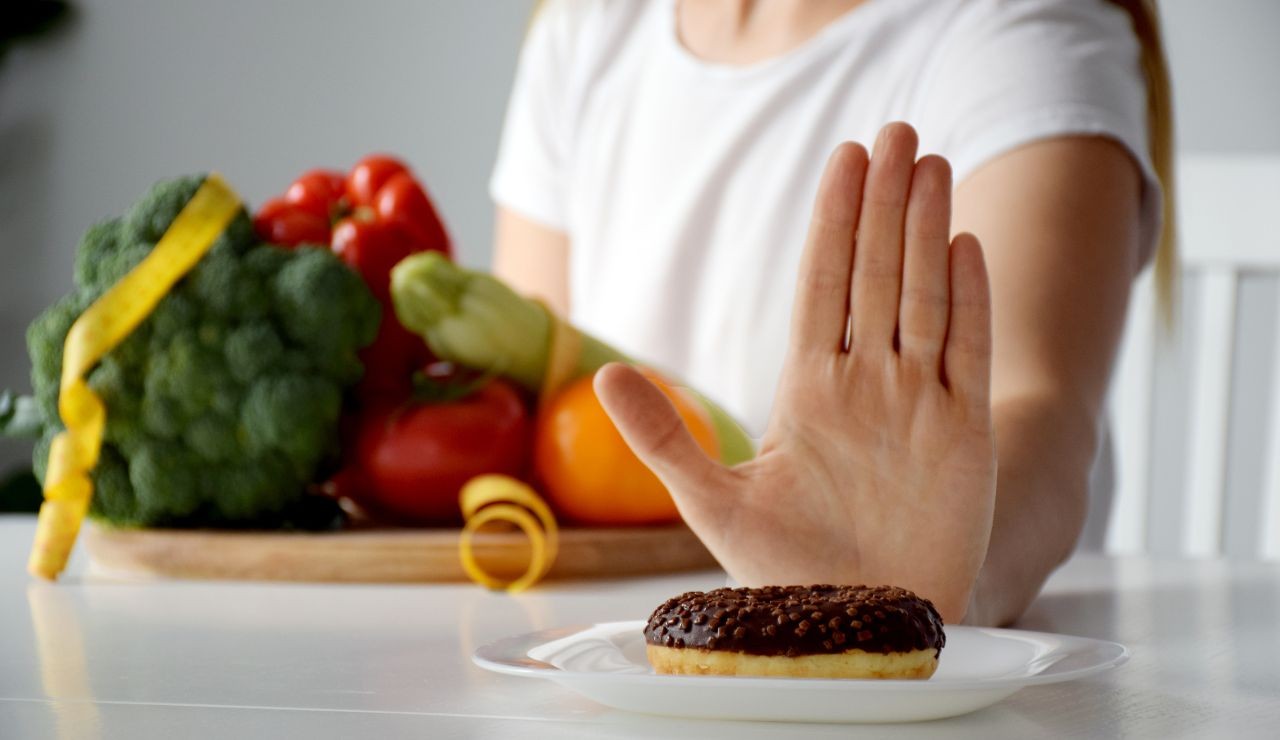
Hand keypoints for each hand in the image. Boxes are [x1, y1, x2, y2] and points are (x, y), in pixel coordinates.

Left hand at [594, 123, 995, 621]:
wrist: (859, 625)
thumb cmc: (789, 571)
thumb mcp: (714, 501)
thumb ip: (663, 436)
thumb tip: (604, 374)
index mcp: (809, 391)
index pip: (822, 286)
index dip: (833, 222)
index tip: (844, 161)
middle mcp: (866, 384)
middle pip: (875, 274)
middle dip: (884, 203)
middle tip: (893, 132)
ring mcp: (917, 403)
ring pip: (922, 297)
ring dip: (926, 231)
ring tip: (927, 163)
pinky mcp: (964, 435)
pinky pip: (969, 354)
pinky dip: (969, 301)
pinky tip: (965, 246)